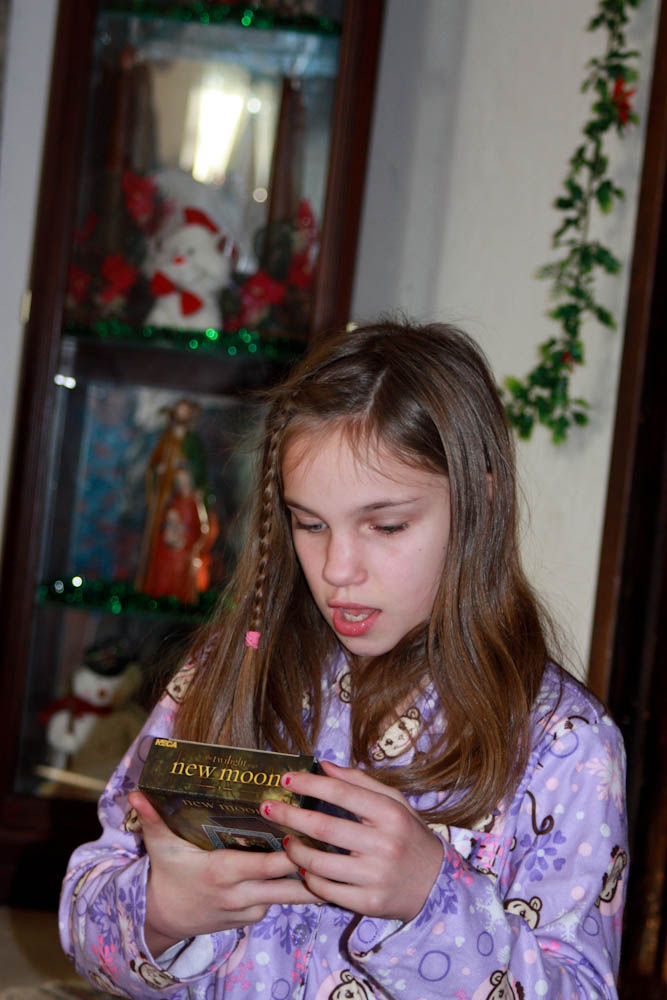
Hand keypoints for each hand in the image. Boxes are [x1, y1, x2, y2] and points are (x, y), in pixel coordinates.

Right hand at [128, 791, 320, 956]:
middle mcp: (240, 895)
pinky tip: (313, 868)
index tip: (312, 832)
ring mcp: (248, 911)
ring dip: (311, 879)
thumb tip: (137, 793)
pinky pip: (278, 903)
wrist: (163, 920)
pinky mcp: (251, 920)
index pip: (267, 865)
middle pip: (288, 884)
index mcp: (223, 873)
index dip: (292, 851)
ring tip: (338, 857)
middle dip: (313, 865)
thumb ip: (153, 819)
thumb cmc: (167, 876)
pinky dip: (294, 888)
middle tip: (339, 843)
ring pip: (289, 897)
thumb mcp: (160, 847)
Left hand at [261, 762, 443, 922]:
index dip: (310, 784)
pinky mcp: (368, 903)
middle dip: (288, 815)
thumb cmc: (409, 836)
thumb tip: (323, 766)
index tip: (286, 779)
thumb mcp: (395, 803)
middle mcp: (384, 844)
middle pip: (324, 826)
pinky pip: (326, 890)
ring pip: (319, 863)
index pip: (342, 793)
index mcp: (390, 814)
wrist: (436, 885)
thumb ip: (360, 782)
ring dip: (294, 850)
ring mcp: (376, 877)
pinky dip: (309, 878)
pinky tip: (303, 867)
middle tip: (267, 807)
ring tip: (285, 840)